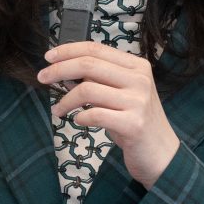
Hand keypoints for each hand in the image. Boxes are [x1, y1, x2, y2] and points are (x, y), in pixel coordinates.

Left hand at [39, 40, 180, 188]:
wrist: (162, 154)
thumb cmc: (135, 122)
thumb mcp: (121, 94)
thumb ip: (100, 79)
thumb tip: (64, 70)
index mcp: (137, 66)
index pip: (96, 49)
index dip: (68, 50)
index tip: (48, 57)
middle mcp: (140, 79)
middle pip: (88, 64)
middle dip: (59, 70)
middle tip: (42, 78)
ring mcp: (138, 101)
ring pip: (87, 89)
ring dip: (65, 100)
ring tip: (58, 110)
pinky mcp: (134, 124)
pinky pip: (95, 115)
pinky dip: (80, 117)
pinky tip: (78, 121)